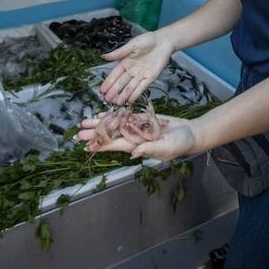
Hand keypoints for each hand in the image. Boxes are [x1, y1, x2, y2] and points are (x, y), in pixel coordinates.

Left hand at [77, 115, 196, 160]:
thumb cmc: (181, 143)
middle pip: (111, 135)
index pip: (115, 145)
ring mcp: (137, 129)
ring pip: (115, 126)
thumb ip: (150, 149)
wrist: (190, 133)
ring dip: (100, 124)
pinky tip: (103, 114)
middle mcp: (134, 138)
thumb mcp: (168, 147)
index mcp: (138, 146)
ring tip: (85, 122)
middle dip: (95, 134)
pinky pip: (124, 118)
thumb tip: (133, 154)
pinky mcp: (142, 120)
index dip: (101, 145)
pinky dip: (113, 116)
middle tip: (78, 133)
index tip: (87, 146)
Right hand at [99, 31, 173, 104]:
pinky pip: (141, 87)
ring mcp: (140, 75)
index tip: (102, 90)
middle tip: (107, 100)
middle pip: (121, 83)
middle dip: (114, 91)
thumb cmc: (148, 40)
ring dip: (124, 95)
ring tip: (117, 103)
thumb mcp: (132, 45)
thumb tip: (104, 57)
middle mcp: (132, 70)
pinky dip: (136, 94)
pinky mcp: (150, 78)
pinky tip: (130, 100)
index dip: (108, 82)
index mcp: (125, 62)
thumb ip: (119, 52)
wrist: (164, 42)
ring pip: (130, 87)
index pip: (115, 74)